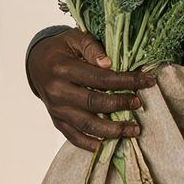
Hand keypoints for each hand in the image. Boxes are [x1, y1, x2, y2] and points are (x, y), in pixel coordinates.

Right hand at [28, 29, 156, 151]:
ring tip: (132, 130)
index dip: (126, 81)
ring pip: (86, 125)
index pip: (101, 78)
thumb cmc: (60, 48)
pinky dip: (88, 144)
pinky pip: (72, 136)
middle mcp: (57, 91)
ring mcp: (56, 108)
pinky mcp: (56, 119)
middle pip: (94, 103)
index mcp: (63, 68)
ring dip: (112, 130)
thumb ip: (92, 48)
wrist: (35, 62)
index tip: (147, 82)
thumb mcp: (74, 38)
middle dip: (120, 105)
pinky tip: (105, 146)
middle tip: (139, 104)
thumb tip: (109, 64)